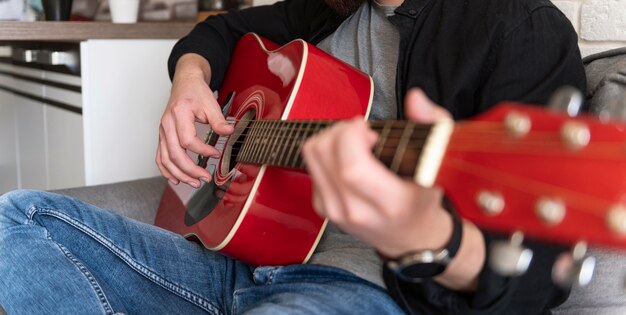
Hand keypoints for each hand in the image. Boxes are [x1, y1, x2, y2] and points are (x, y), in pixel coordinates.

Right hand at [156, 54, 233, 187]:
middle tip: (205, 178)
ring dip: (179, 174)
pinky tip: (176, 179)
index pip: (187, 140)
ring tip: (194, 183)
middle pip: (174, 154)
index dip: (202, 151)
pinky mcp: (162, 136)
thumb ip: (219, 120)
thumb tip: (229, 132)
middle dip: (190, 170)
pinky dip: (166, 170)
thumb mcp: (211, 103)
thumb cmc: (196, 92)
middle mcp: (166, 124)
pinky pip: (160, 156)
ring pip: (165, 158)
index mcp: (178, 114)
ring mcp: (162, 131)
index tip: (215, 154)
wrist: (185, 83)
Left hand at [303, 88, 485, 290]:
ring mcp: (335, 212)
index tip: (368, 130)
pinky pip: (311, 164)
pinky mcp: (322, 208)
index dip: (351, 137)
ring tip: (355, 141)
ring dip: (330, 137)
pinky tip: (347, 157)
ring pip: (312, 156)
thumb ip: (433, 124)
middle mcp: (357, 211)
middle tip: (363, 131)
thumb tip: (415, 99)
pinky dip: (326, 151)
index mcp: (390, 203)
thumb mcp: (440, 160)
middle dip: (341, 129)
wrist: (410, 237)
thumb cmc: (423, 197)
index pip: (351, 167)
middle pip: (325, 155)